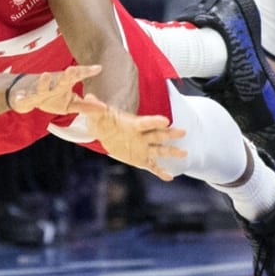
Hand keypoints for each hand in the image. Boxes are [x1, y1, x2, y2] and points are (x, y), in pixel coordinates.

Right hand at [8, 65, 100, 115]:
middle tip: (72, 69)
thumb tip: (104, 108)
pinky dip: (21, 98)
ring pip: (42, 86)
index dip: (87, 72)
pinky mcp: (25, 97)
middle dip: (68, 74)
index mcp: (65, 84)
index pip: (78, 77)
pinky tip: (20, 98)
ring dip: (43, 82)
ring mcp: (39, 90)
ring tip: (45, 75)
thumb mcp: (70, 103)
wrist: (26, 97)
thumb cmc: (52, 97)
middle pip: (62, 79)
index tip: (98, 68)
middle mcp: (53, 84)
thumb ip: (86, 105)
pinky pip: (23, 98)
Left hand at [72, 93, 186, 179]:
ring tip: (185, 154)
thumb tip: (89, 98)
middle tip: (183, 132)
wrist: (106, 131)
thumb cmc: (104, 120)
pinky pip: (152, 165)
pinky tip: (169, 177)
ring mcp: (143, 147)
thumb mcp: (99, 115)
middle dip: (170, 134)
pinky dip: (160, 171)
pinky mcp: (141, 158)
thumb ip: (96, 107)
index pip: (146, 122)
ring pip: (160, 150)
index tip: (166, 120)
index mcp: (134, 124)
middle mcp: (142, 136)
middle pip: (158, 135)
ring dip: (171, 152)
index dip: (155, 122)